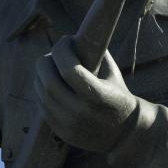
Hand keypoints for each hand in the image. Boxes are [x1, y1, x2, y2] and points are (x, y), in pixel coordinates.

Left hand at [34, 35, 137, 152]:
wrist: (126, 134)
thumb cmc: (119, 94)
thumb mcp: (112, 72)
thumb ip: (94, 52)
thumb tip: (74, 33)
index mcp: (98, 96)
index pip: (68, 70)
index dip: (62, 50)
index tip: (66, 40)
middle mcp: (81, 113)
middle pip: (49, 81)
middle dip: (46, 61)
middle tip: (53, 54)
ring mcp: (69, 125)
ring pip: (42, 92)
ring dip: (42, 74)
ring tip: (52, 66)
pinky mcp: (61, 132)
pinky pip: (42, 105)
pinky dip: (42, 89)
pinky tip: (51, 82)